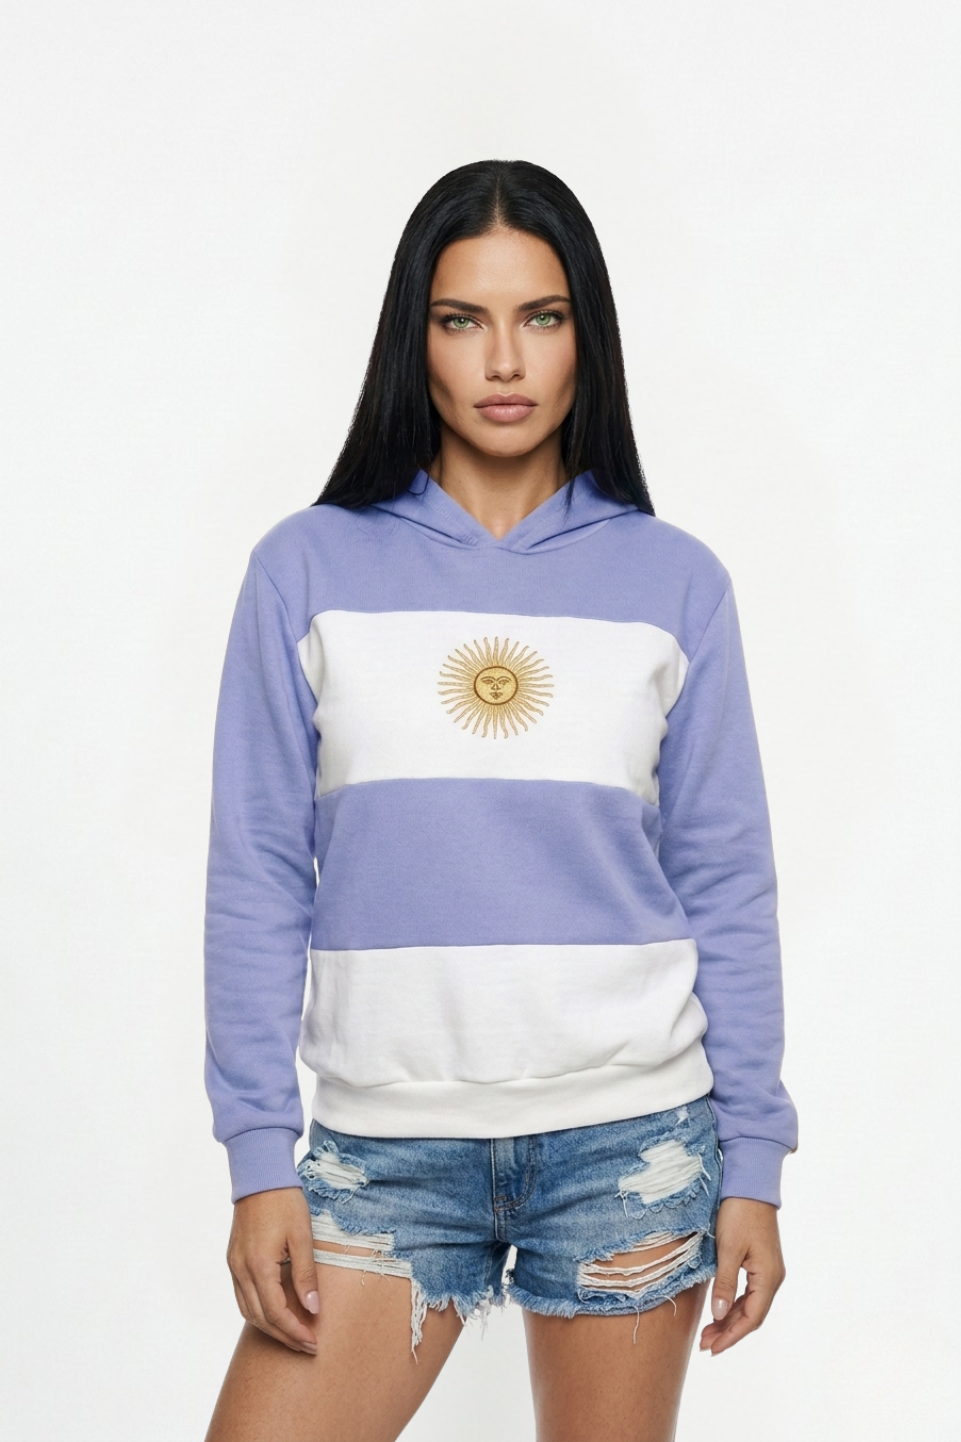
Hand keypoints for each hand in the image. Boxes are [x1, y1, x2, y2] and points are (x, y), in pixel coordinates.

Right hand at [226, 1187, 319, 1353]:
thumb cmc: (284, 1201)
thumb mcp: (302, 1236)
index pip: (275, 1312)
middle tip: (306, 1345)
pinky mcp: (234, 1259)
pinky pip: (242, 1296)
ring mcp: (234, 1265)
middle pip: (259, 1318)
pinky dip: (258, 1311)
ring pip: (247, 1310)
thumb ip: (305, 1275)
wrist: (260, 1176)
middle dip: (283, 1336)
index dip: (294, 1331)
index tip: (312, 1341)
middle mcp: (241, 1269)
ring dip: (269, 1327)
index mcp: (259, 1265)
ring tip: (293, 1334)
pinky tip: (274, 1313)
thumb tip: (312, 1309)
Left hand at [699, 1197, 784, 1355]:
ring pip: (750, 1305)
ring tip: (708, 1332)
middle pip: (751, 1315)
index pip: (751, 1318)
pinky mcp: (761, 1262)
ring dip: (730, 1319)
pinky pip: (749, 1292)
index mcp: (768, 1278)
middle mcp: (773, 1278)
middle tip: (705, 1344)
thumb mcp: (728, 1249)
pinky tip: (720, 1309)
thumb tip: (718, 1316)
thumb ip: (724, 1283)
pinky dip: (733, 1303)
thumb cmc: (739, 1213)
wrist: (750, 1184)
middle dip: (728, 1331)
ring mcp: (768, 1270)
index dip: (731, 1336)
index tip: (712, 1349)